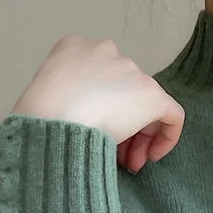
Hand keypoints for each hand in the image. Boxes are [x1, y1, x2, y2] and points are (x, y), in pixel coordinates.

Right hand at [10, 34, 184, 173]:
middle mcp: (105, 52)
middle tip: (118, 157)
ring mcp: (130, 71)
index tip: (97, 134)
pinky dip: (167, 137)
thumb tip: (90, 122)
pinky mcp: (152, 95)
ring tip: (129, 164)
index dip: (103, 112)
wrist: (52, 118)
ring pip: (146, 106)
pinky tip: (151, 156)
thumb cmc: (39, 116)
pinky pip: (172, 115)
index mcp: (73, 48)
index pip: (100, 81)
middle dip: (124, 129)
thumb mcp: (48, 98)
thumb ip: (71, 100)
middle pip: (125, 94)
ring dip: (138, 138)